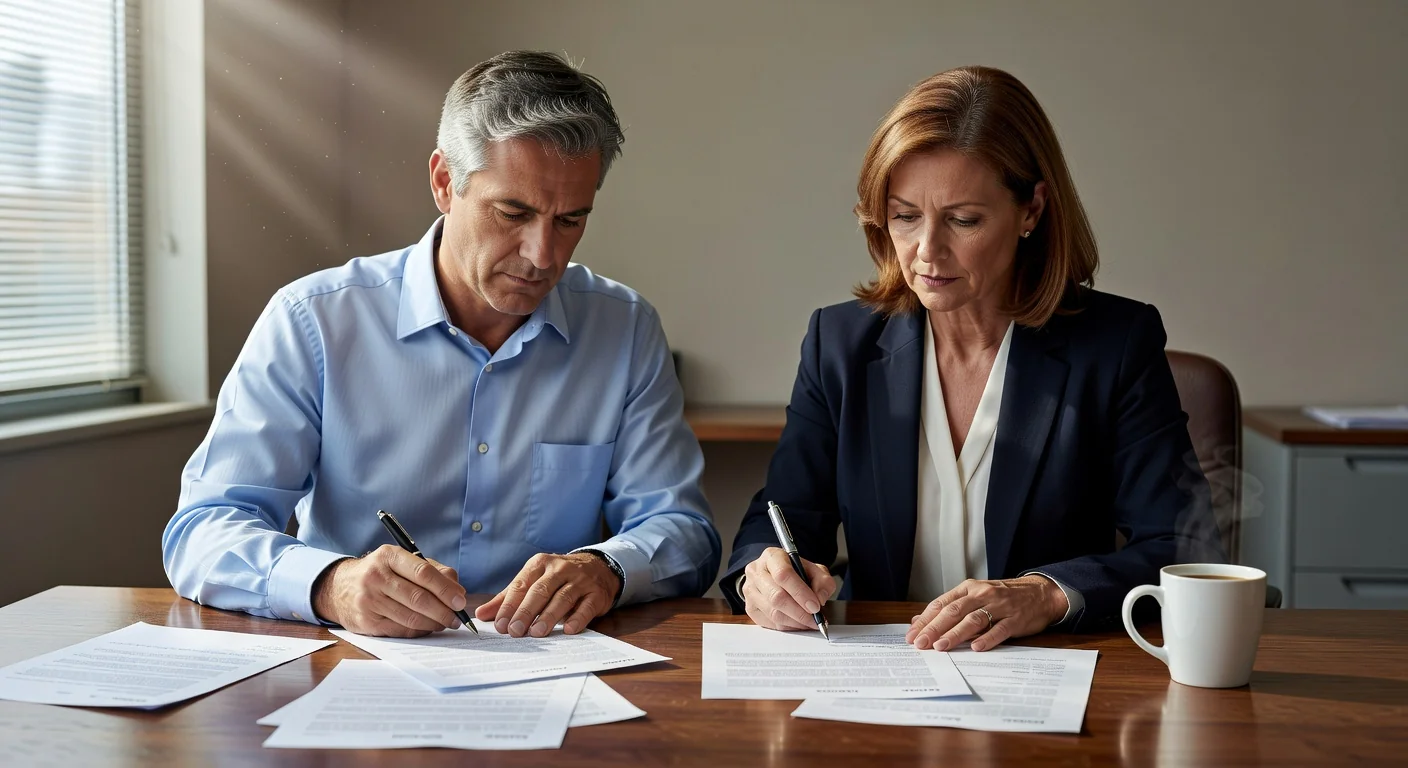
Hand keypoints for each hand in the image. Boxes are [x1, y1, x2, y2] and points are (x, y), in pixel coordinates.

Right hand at [312, 544, 467, 636]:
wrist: (339, 588)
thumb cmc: (381, 573)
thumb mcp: (402, 561)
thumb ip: (432, 570)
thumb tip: (457, 590)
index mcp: (389, 556)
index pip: (423, 573)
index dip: (445, 589)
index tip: (460, 600)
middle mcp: (376, 577)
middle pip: (418, 598)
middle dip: (443, 610)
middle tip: (457, 618)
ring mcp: (369, 600)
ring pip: (410, 617)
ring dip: (434, 623)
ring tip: (446, 623)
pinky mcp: (366, 622)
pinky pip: (400, 630)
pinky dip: (419, 631)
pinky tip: (428, 627)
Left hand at [474, 553, 620, 636]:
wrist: (598, 567)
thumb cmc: (558, 578)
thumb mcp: (533, 581)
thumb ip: (508, 598)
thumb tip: (482, 614)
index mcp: (540, 564)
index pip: (521, 585)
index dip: (509, 605)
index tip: (500, 624)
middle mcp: (560, 569)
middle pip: (540, 591)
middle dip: (526, 612)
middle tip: (514, 631)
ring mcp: (580, 580)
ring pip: (562, 598)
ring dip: (548, 616)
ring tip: (536, 633)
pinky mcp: (596, 593)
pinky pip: (586, 606)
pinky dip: (577, 618)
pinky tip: (568, 630)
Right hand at [740, 547, 835, 630]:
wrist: (776, 575)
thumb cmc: (796, 572)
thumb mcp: (814, 569)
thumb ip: (822, 581)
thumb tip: (820, 599)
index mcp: (772, 557)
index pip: (783, 574)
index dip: (800, 592)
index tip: (815, 606)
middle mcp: (756, 572)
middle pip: (776, 596)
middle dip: (799, 612)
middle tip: (815, 619)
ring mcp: (750, 590)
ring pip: (773, 613)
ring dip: (795, 622)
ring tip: (809, 623)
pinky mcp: (750, 607)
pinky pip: (769, 623)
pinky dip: (787, 627)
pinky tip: (797, 624)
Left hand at [905, 576, 1067, 651]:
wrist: (1040, 593)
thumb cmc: (1003, 597)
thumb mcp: (975, 596)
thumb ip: (949, 608)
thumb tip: (919, 620)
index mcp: (968, 589)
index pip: (941, 604)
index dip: (925, 620)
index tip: (911, 635)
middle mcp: (982, 595)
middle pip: (953, 612)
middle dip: (934, 628)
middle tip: (920, 644)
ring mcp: (1000, 606)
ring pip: (973, 620)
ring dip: (955, 634)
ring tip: (941, 647)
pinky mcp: (1016, 619)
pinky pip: (999, 629)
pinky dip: (987, 638)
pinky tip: (976, 648)